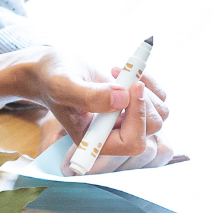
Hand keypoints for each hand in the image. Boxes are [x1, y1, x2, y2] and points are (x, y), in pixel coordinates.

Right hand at [25, 50, 173, 172]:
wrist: (54, 69)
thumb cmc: (53, 79)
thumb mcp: (63, 85)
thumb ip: (88, 95)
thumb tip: (122, 99)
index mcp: (95, 141)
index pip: (131, 143)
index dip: (137, 118)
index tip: (131, 88)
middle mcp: (113, 135)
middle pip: (151, 129)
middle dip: (143, 100)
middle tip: (123, 77)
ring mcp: (126, 121)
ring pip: (159, 114)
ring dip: (147, 89)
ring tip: (121, 73)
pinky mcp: (134, 105)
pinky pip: (160, 99)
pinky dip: (150, 82)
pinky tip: (127, 71)